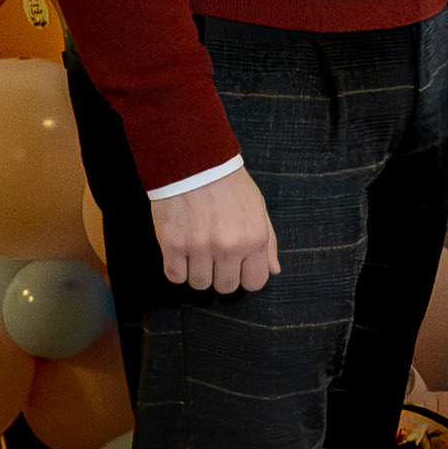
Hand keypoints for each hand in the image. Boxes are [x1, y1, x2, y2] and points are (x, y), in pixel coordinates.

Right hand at [150, 166, 278, 292]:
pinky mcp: (173, 244)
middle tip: (213, 255)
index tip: (236, 267)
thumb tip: (274, 270)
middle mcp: (229, 247)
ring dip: (196, 271)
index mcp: (254, 239)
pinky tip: (180, 252)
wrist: (196, 161)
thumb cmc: (230, 184)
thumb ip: (268, 243)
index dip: (244, 277)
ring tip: (195, 249)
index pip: (255, 283)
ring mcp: (200, 247)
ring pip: (199, 283)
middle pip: (225, 287)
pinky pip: (175, 276)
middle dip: (220, 275)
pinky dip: (176, 268)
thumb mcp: (258, 209)